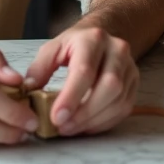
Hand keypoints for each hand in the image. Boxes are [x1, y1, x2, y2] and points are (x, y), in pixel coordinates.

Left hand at [23, 22, 137, 136]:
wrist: (101, 35)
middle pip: (109, 86)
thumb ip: (39, 68)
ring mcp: (130, 67)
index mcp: (93, 39)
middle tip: (63, 127)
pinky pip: (124, 108)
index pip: (85, 71)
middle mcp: (117, 50)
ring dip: (94, 120)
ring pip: (119, 100)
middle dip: (85, 112)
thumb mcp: (53, 48)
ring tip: (71, 128)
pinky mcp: (135, 83)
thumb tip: (29, 91)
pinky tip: (87, 126)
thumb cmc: (74, 44)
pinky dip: (105, 122)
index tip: (56, 117)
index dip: (71, 97)